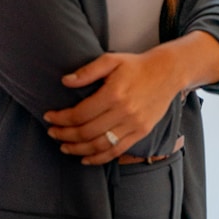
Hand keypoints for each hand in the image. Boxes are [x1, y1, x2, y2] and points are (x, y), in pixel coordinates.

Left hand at [43, 50, 180, 164]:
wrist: (168, 72)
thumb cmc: (137, 65)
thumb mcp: (112, 60)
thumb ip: (88, 71)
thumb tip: (65, 81)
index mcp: (114, 93)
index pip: (79, 114)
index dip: (61, 118)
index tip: (49, 117)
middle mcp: (124, 112)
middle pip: (86, 132)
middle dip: (64, 135)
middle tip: (53, 132)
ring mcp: (134, 124)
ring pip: (99, 145)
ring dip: (77, 149)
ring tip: (64, 146)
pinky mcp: (141, 132)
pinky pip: (116, 151)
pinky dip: (99, 158)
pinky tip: (85, 158)